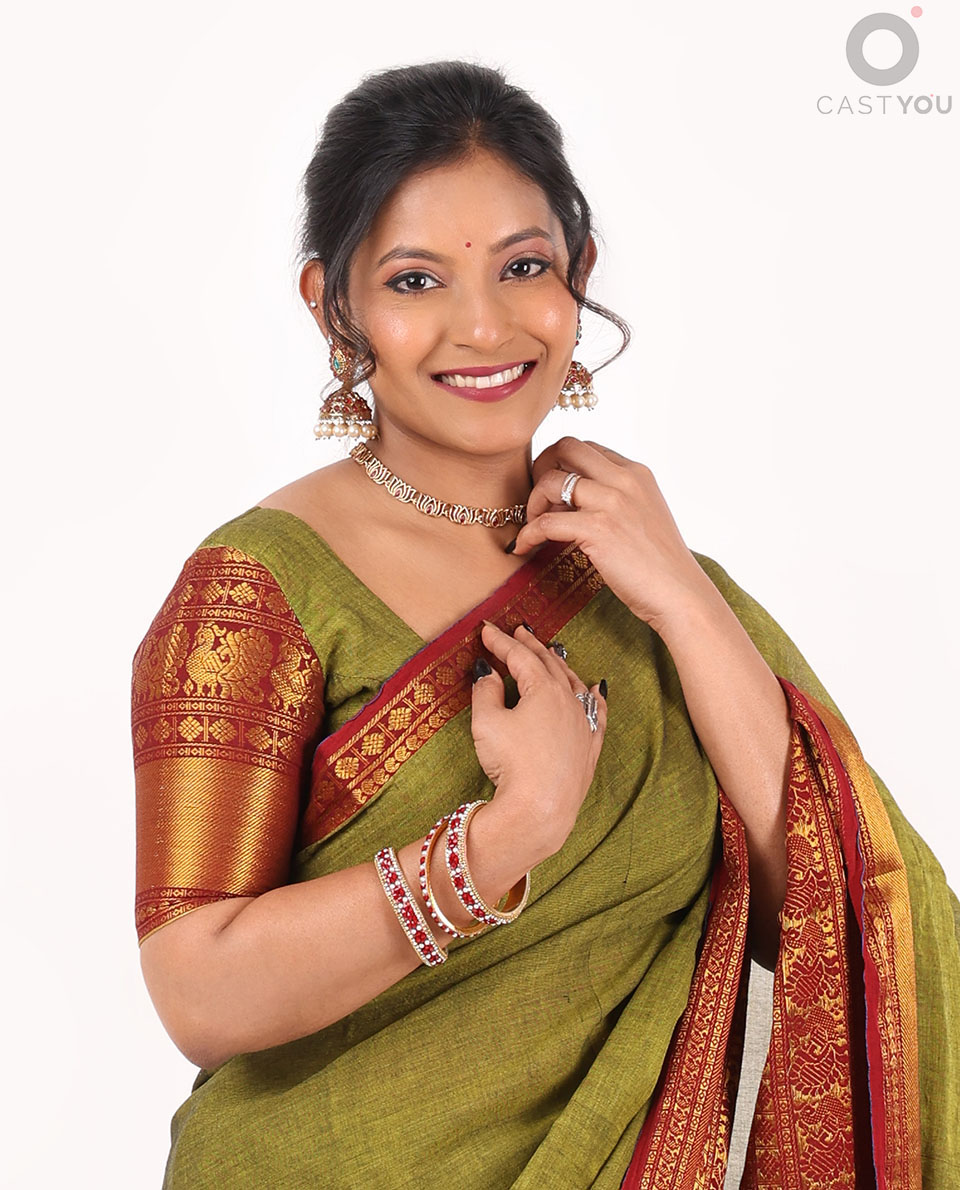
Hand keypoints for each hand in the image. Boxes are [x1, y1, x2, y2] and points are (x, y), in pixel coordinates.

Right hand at [470, 621, 606, 857]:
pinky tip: (597, 688)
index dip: (501, 642)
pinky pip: (596, 712)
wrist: (541, 809)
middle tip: (519, 633)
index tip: (487, 631)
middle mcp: (569, 701)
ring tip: (552, 653)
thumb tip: (488, 673)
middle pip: (549, 664)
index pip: (520, 657)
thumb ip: (486, 691)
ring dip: (560, 665)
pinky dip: (595, 696)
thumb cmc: (513, 764)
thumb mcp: (487, 723)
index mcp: (544, 689)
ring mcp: (583, 724)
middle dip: (532, 647)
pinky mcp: (590, 747)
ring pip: (574, 683)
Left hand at [512, 436, 715, 633]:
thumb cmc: (660, 564)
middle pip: (566, 447)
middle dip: (542, 466)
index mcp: (636, 473)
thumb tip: (573, 500)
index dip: (562, 464)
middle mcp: (624, 479)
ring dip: (533, 502)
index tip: (553, 490)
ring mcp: (612, 502)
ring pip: (550, 480)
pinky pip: (546, 522)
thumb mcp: (644, 515)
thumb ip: (616, 498)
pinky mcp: (598, 529)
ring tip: (534, 525)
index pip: (587, 448)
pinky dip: (528, 534)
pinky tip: (523, 547)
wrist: (680, 593)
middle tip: (537, 497)